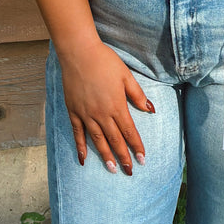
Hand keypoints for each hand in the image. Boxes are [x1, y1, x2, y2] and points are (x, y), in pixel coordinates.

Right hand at [58, 39, 153, 174]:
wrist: (79, 53)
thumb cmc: (105, 61)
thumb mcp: (126, 76)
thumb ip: (137, 95)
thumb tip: (150, 110)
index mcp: (116, 105)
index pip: (129, 131)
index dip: (136, 146)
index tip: (142, 160)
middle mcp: (101, 114)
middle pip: (115, 140)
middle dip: (124, 157)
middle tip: (130, 171)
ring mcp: (86, 114)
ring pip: (97, 140)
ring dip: (106, 156)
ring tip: (113, 170)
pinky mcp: (73, 111)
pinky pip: (78, 133)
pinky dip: (81, 147)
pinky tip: (83, 159)